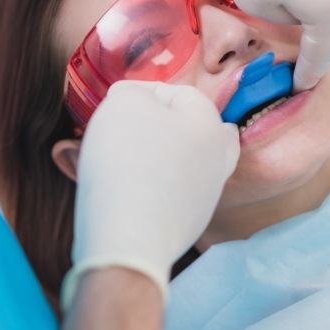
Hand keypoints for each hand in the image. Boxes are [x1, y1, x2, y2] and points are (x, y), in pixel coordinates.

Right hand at [61, 80, 239, 308]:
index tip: (113, 101)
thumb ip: (132, 92)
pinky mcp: (185, 225)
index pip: (180, 92)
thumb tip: (133, 100)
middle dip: (159, 124)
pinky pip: (166, 193)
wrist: (128, 238)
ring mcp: (204, 197)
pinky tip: (121, 187)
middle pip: (192, 130)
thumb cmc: (128, 161)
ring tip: (115, 157)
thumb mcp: (124, 103)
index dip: (142, 91)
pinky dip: (148, 185)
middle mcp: (217, 161)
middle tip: (129, 127)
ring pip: (179, 163)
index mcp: (211, 125)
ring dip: (152, 155)